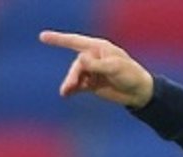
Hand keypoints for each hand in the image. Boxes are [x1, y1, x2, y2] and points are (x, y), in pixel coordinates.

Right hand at [38, 30, 154, 107]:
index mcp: (99, 48)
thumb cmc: (131, 75)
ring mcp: (92, 71)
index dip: (59, 39)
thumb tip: (80, 60)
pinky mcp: (92, 84)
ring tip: (66, 92)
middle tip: (70, 86)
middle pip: (77, 65)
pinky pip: (78, 85)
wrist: (140, 92)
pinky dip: (72, 90)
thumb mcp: (115, 68)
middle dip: (72, 75)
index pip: (76, 42)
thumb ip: (97, 65)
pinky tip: (66, 94)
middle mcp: (94, 58)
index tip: (42, 37)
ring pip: (76, 76)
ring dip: (70, 83)